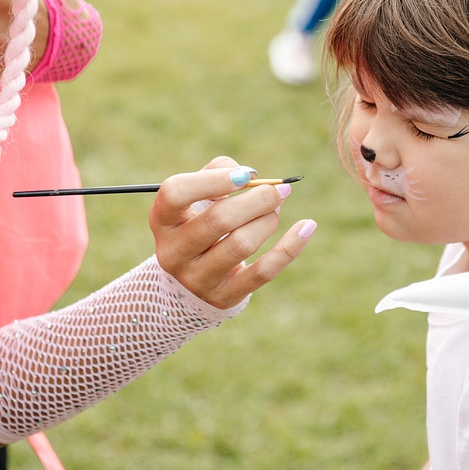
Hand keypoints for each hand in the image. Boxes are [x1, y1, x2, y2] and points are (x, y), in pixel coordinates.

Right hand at [150, 156, 315, 309]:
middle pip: (218, 220)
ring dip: (268, 220)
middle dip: (257, 200)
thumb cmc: (200, 220)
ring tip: (276, 210)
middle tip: (278, 191)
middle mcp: (173, 252)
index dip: (212, 180)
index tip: (245, 176)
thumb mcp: (199, 195)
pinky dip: (290, 247)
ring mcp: (196, 279)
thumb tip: (251, 176)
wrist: (192, 278)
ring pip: (241, 244)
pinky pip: (263, 273)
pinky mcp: (223, 298)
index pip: (176, 193)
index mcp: (161, 219)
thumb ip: (219, 171)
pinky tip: (307, 226)